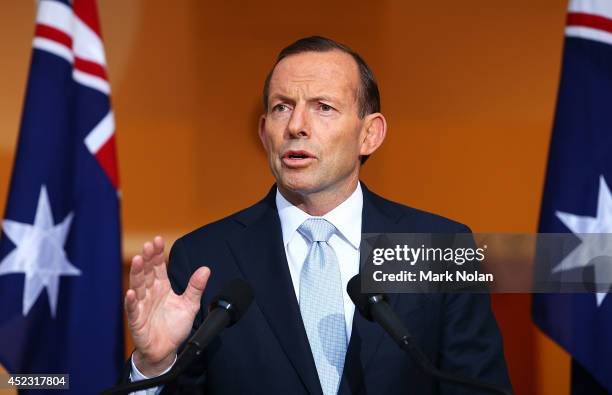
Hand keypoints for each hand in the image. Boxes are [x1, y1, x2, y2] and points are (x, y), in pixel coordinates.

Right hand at [125, 236, 210, 376]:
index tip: (158, 239)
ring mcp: (142, 306)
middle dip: (147, 259)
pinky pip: (133, 310)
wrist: (166, 350)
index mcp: (162, 287)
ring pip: (138, 287)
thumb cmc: (175, 326)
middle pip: (147, 273)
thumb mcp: (190, 305)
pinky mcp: (137, 321)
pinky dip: (132, 302)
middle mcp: (150, 294)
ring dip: (137, 274)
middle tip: (148, 245)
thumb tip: (206, 269)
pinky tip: (131, 293)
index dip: (157, 254)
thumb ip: (196, 287)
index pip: (158, 267)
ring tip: (138, 261)